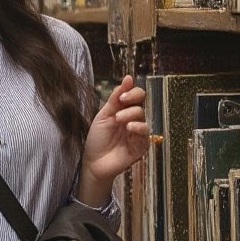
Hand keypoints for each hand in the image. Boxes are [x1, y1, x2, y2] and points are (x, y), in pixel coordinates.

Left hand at [79, 74, 149, 189]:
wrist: (93, 163)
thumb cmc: (97, 140)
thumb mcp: (103, 116)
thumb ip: (115, 98)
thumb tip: (128, 78)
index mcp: (123, 111)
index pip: (136, 96)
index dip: (132, 92)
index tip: (122, 94)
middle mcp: (132, 120)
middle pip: (140, 103)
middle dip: (132, 99)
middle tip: (121, 103)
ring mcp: (137, 132)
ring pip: (142, 116)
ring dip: (131, 114)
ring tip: (119, 120)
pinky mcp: (141, 145)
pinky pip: (145, 132)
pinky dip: (139, 127)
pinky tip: (129, 128)